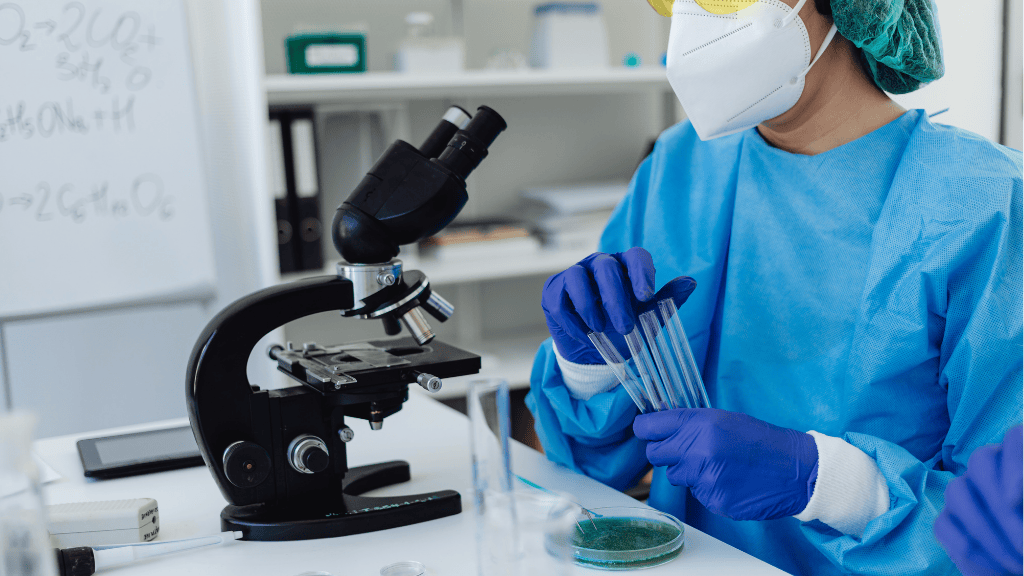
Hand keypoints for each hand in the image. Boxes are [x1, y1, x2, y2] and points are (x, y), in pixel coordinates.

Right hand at [542, 247, 695, 363]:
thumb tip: (691, 282)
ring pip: (578, 277)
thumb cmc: (623, 329)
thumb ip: (667, 300)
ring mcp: (574, 275)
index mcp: (625, 266)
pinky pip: (559, 300)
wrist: (593, 353)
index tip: (646, 296)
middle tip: (624, 327)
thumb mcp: (648, 318)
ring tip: (600, 329)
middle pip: (606, 267)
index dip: (642, 272)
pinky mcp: (553, 292)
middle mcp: (599, 264)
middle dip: (616, 299)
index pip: (635, 256)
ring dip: (590, 307)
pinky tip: (583, 334)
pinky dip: (572, 320)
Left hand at [633, 408, 817, 520]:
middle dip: (666, 453)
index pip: (648, 427)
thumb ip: (690, 423)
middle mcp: (697, 450)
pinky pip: (696, 493)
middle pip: (655, 454)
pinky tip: (728, 480)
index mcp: (699, 424)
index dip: (646, 429)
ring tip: (717, 465)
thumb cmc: (760, 440)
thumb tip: (659, 423)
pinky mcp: (713, 499)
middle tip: (687, 451)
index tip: (648, 432)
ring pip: (675, 475)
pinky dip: (708, 488)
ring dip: (689, 472)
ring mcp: (704, 477)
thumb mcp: (723, 419)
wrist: (795, 469)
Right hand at [934, 426, 1022, 575]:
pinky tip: (998, 570)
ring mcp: (966, 492)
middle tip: (1023, 544)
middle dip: (1000, 504)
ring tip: (1017, 563)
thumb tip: (1011, 500)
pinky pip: (944, 526)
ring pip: (957, 491)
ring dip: (987, 531)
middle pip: (981, 460)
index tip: (1015, 501)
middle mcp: (992, 469)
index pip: (1016, 437)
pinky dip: (971, 551)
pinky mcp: (948, 521)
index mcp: (1020, 460)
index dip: (1015, 461)